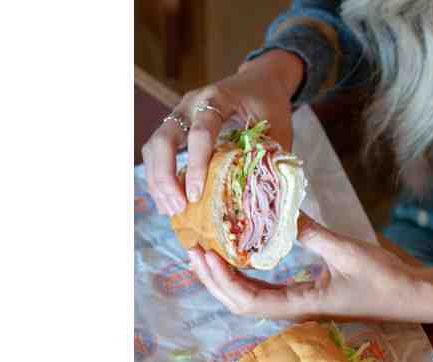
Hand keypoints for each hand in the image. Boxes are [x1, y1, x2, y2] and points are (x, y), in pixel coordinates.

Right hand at [142, 50, 303, 215]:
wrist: (259, 80)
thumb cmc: (269, 103)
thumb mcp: (278, 126)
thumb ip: (270, 155)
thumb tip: (263, 195)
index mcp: (218, 98)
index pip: (201, 132)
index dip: (197, 165)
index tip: (196, 195)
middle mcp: (191, 104)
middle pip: (164, 139)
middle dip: (165, 177)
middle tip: (178, 207)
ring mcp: (179, 115)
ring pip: (154, 147)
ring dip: (158, 180)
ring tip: (171, 210)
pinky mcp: (176, 127)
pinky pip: (157, 152)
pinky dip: (160, 177)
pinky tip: (169, 200)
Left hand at [187, 215, 432, 322]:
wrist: (411, 296)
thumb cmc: (384, 279)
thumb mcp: (346, 251)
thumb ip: (311, 234)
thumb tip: (279, 211)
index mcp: (301, 305)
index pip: (248, 300)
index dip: (222, 279)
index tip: (204, 254)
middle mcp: (295, 310)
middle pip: (240, 304)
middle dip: (213, 280)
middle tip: (193, 251)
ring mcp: (299, 306)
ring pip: (250, 300)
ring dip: (225, 280)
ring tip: (207, 255)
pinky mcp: (306, 298)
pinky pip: (266, 291)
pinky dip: (246, 276)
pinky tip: (240, 257)